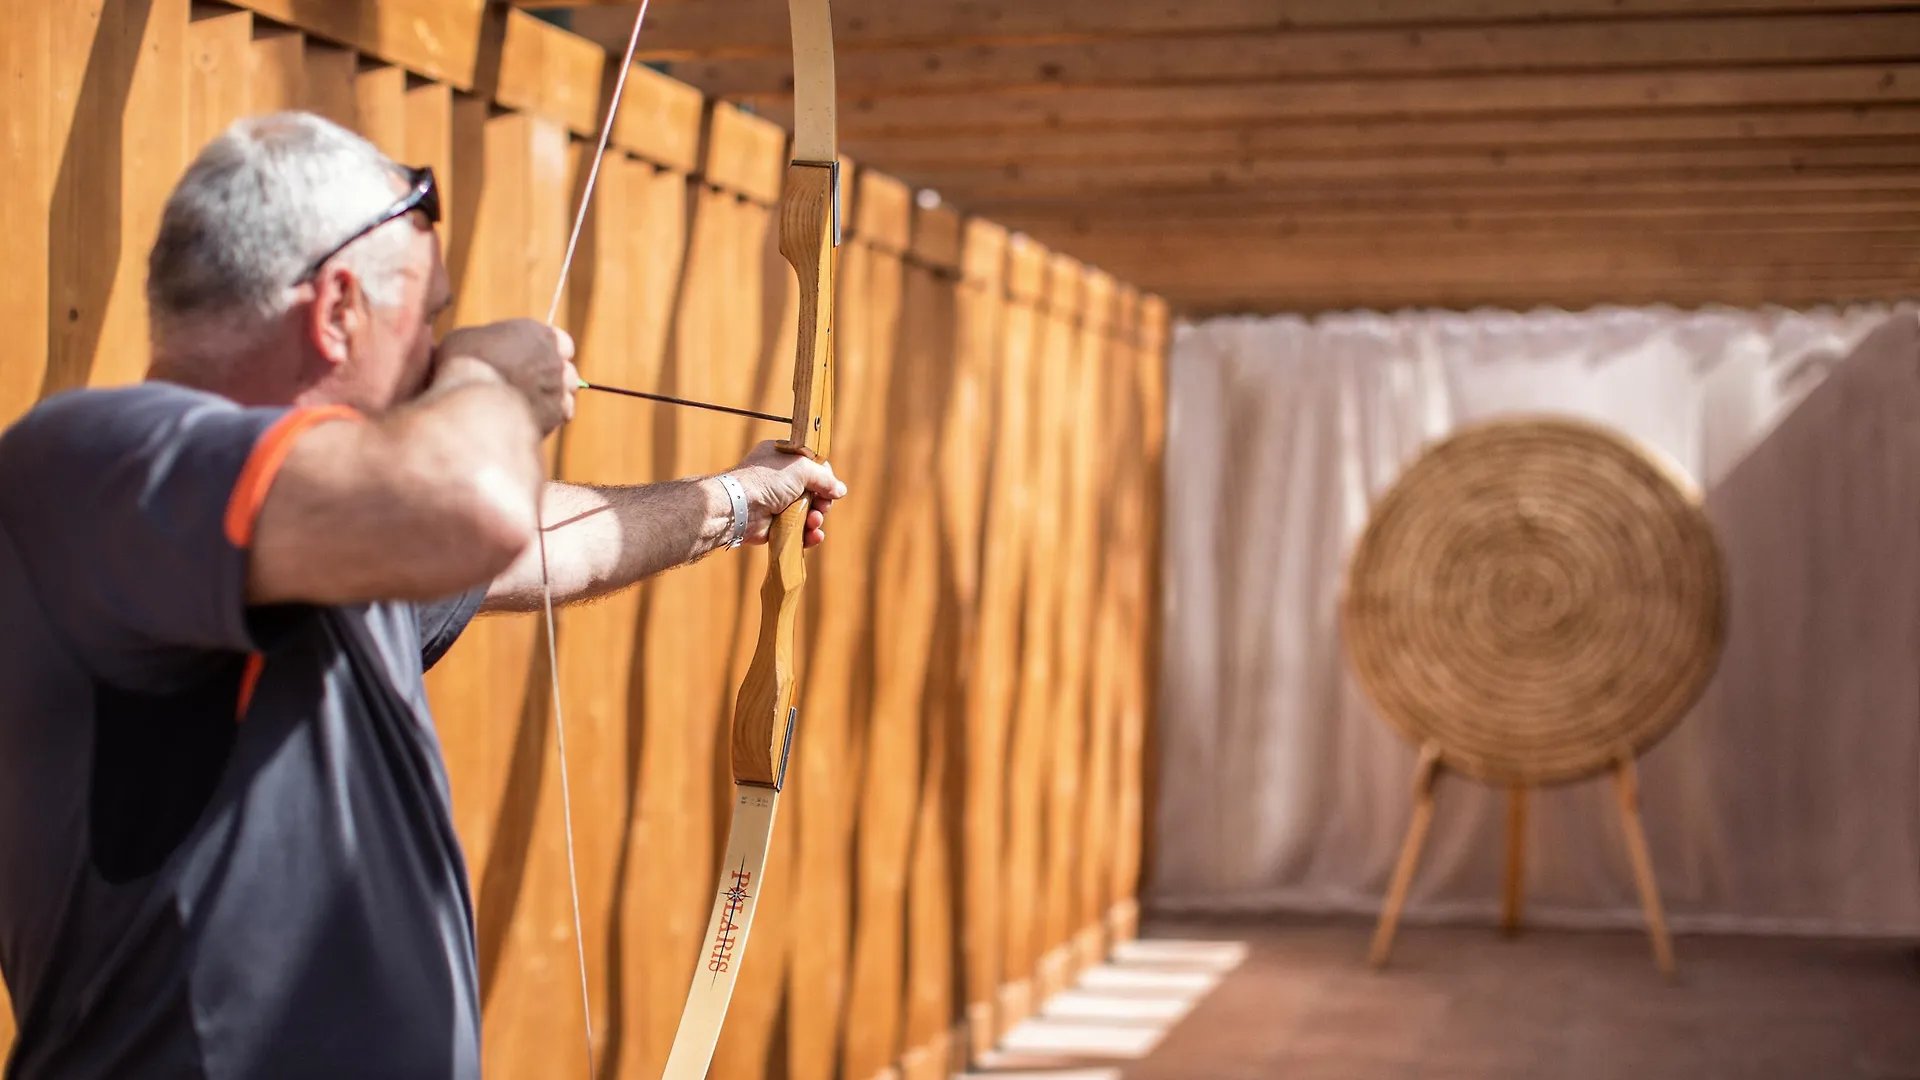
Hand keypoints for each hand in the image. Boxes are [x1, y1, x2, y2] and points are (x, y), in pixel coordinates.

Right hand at [436, 319, 577, 433]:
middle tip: (529, 386)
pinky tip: (530, 419)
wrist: (474, 399)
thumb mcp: (467, 338)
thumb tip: (478, 347)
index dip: (547, 352)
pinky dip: (549, 418)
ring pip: (567, 393)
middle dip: (551, 378)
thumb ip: (486, 341)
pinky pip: (561, 416)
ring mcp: (559, 387)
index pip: (561, 342)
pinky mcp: (556, 414)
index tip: (532, 360)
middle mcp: (555, 359)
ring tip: (528, 406)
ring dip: (552, 399)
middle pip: (565, 369)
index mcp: (538, 333)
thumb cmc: (465, 363)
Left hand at [726, 441, 846, 548]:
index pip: (812, 466)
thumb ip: (825, 478)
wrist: (741, 507)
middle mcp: (780, 479)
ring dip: (816, 518)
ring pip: (808, 512)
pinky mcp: (776, 524)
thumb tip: (841, 490)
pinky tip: (814, 535)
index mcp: (783, 458)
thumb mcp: (802, 468)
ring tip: (814, 522)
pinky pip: (799, 530)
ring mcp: (777, 502)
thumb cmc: (767, 480)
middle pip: (814, 492)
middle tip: (822, 506)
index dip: (825, 478)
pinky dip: (809, 534)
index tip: (831, 488)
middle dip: (822, 502)